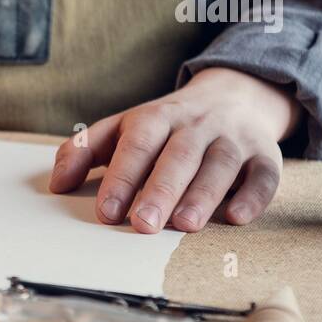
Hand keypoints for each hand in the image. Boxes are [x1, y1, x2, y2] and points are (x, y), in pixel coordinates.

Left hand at [49, 67, 301, 232]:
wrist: (232, 96)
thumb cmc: (164, 126)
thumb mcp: (121, 128)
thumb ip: (84, 151)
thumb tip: (56, 185)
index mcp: (156, 116)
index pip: (137, 143)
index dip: (121, 177)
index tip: (106, 212)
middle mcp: (196, 124)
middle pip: (178, 155)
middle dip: (160, 190)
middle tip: (142, 225)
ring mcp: (233, 138)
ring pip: (220, 164)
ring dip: (203, 195)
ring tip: (183, 225)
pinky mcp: (265, 154)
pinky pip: (264, 174)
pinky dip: (253, 196)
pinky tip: (235, 218)